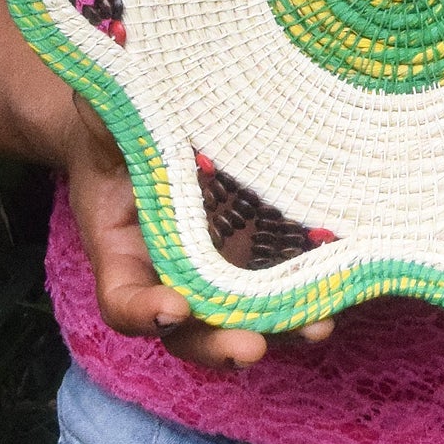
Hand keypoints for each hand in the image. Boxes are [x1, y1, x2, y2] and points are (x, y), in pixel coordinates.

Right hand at [60, 101, 333, 368]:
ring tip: (315, 327)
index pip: (124, 301)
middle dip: (220, 343)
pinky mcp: (257, 249)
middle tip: (249, 347)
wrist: (151, 130)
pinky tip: (340, 285)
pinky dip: (307, 288)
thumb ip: (104, 122)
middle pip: (190, 332)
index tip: (173, 308)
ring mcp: (217, 268)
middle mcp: (170, 275)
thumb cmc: (118, 131)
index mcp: (123, 253)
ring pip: (243, 316)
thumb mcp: (104, 124)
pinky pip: (279, 279)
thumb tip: (107, 96)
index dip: (144, 313)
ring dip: (278, 327)